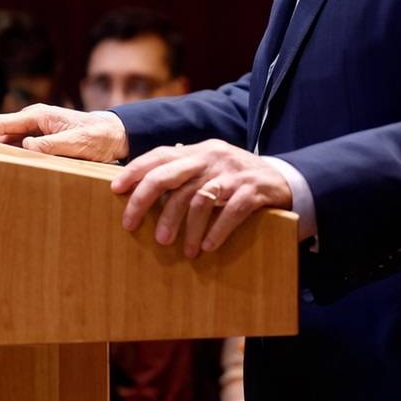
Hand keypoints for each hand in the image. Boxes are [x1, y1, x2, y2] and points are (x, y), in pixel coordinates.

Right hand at [0, 103, 128, 162]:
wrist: (115, 134)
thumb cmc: (97, 136)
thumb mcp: (75, 142)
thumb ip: (51, 145)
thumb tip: (25, 146)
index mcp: (40, 116)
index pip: (3, 122)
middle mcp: (35, 120)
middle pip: (2, 132)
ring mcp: (38, 130)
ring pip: (10, 141)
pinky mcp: (43, 141)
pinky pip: (21, 148)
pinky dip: (12, 156)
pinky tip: (5, 169)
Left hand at [113, 140, 291, 257]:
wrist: (285, 181)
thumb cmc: (238, 180)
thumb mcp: (212, 169)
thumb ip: (184, 174)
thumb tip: (142, 187)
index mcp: (200, 150)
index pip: (161, 155)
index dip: (136, 170)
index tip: (115, 189)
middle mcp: (214, 157)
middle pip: (171, 175)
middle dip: (146, 200)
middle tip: (130, 225)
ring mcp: (235, 172)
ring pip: (199, 198)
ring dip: (184, 227)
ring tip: (180, 250)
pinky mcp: (254, 190)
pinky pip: (231, 210)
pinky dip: (217, 230)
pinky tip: (208, 246)